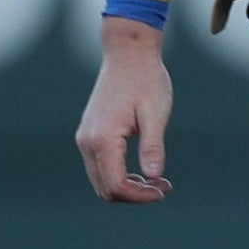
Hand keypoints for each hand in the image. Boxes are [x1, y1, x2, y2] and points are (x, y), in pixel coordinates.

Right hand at [74, 21, 176, 202]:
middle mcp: (88, 141)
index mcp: (103, 138)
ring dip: (128, 187)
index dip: (140, 196)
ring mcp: (85, 138)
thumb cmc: (146, 79)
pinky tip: (143, 170)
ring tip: (157, 180)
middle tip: (163, 186)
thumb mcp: (155, 113)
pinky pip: (100, 168)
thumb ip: (153, 146)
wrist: (127, 52)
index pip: (117, 185)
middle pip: (105, 189)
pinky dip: (120, 176)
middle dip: (134, 195)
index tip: (163, 190)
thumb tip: (153, 177)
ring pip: (101, 181)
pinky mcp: (89, 134)